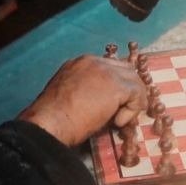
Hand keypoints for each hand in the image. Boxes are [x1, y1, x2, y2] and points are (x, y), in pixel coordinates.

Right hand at [18, 54, 145, 146]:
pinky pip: (136, 94)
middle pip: (125, 70)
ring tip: (121, 118)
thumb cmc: (54, 118)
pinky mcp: (116, 86)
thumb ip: (86, 91)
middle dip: (129, 90)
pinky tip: (118, 122)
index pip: (109, 67)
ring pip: (134, 80)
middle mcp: (94, 62)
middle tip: (125, 109)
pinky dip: (132, 109)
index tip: (114, 103)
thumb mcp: (68, 96)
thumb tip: (102, 102)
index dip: (116, 85)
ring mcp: (107, 71)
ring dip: (132, 100)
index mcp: (80, 63)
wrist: (49, 123)